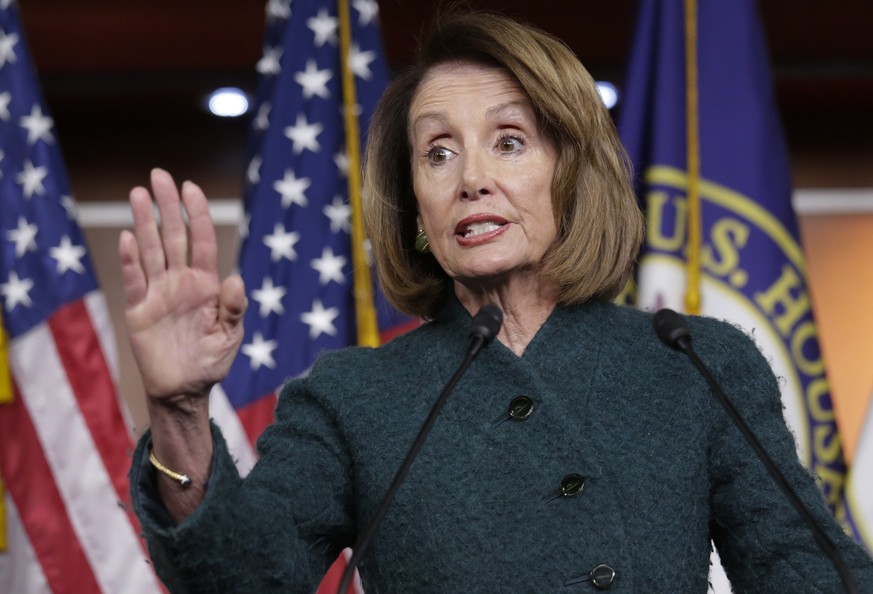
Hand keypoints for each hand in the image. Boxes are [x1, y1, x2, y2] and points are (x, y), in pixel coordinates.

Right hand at [119, 169, 246, 401]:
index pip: (201, 241)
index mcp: (206, 284)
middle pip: (173, 236)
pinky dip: (129, 260)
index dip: (197, 214)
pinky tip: (128, 237)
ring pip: (150, 250)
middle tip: (159, 175)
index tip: (191, 187)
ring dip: (144, 222)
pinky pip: (134, 280)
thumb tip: (236, 280)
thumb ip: (234, 309)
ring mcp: (158, 293)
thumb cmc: (211, 360)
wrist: (184, 390)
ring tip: (137, 193)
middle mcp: (181, 281)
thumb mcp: (230, 336)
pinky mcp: (138, 310)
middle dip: (167, 206)